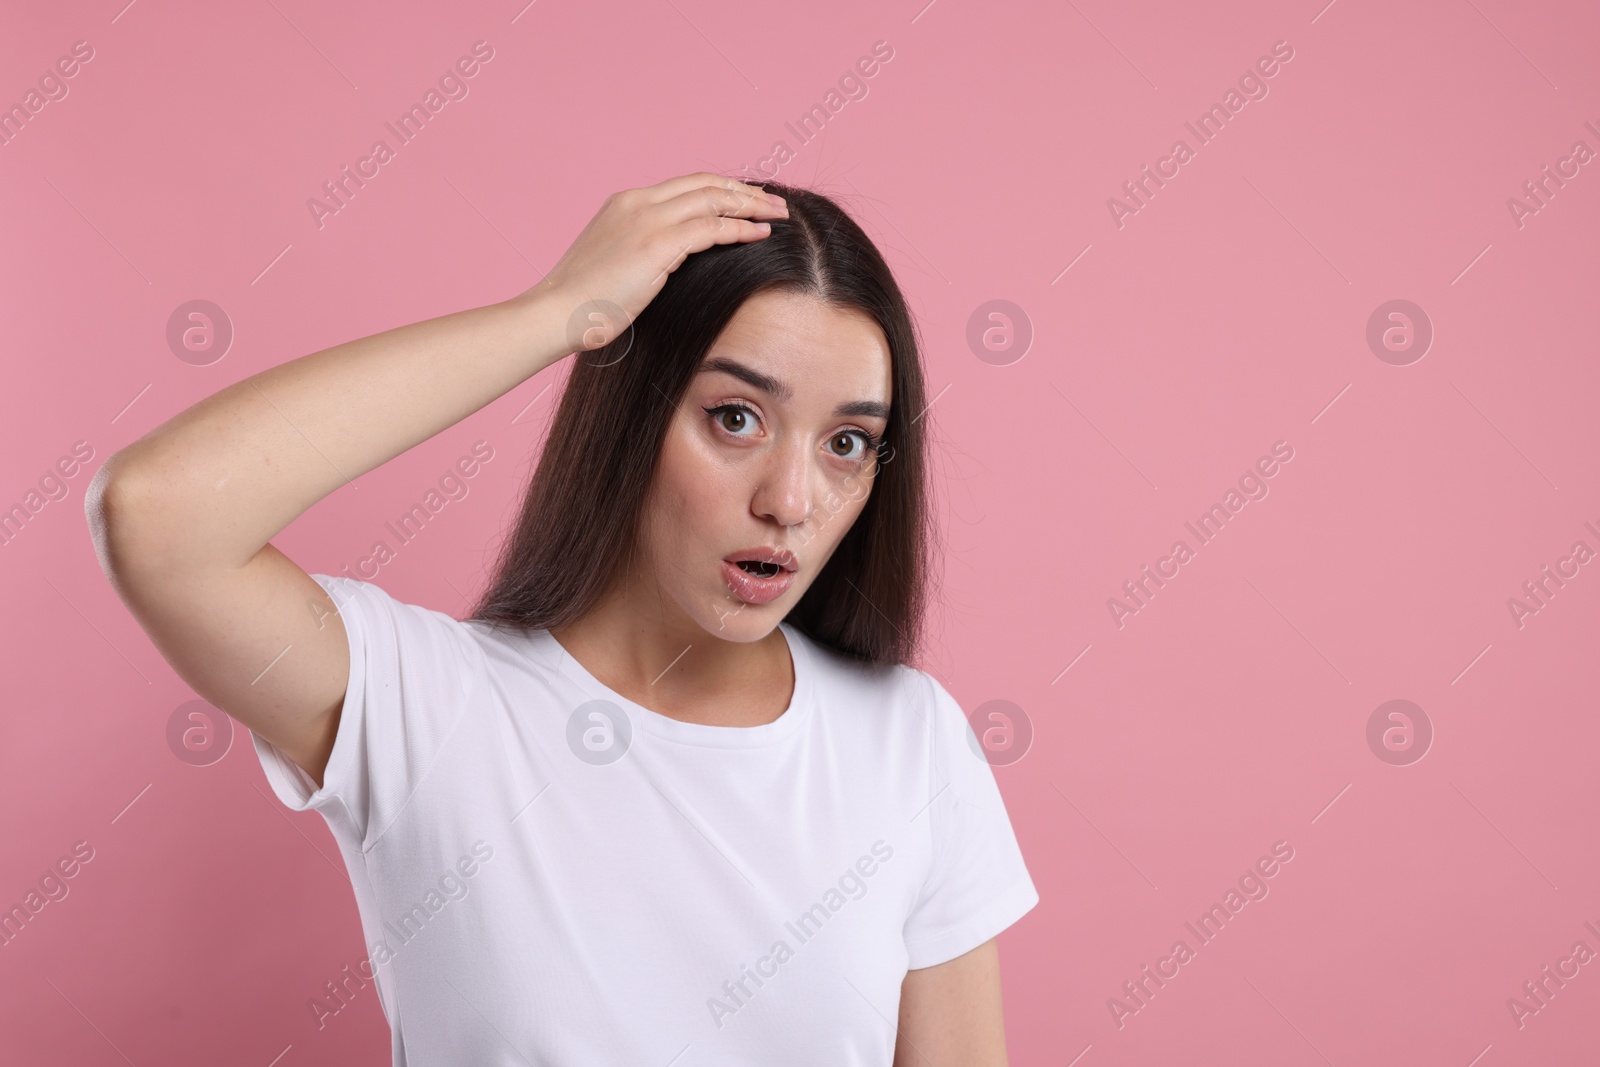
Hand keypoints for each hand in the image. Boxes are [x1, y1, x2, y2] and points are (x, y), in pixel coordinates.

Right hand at [528, 172, 788, 351]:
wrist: (555, 313)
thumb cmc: (581, 303)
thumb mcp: (615, 266)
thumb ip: (644, 254)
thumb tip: (670, 266)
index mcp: (625, 203)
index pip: (684, 185)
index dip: (720, 189)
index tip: (745, 200)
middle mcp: (637, 202)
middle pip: (705, 183)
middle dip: (743, 190)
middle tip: (773, 202)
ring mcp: (647, 219)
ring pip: (713, 199)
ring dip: (750, 204)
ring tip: (778, 214)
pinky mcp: (657, 244)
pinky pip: (712, 227)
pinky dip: (740, 228)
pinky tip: (761, 234)